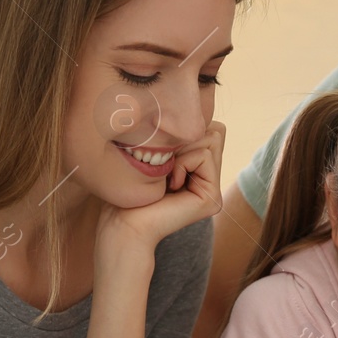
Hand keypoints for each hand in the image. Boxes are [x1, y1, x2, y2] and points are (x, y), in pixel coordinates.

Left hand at [97, 120, 225, 258]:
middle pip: (215, 130)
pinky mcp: (212, 199)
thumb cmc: (129, 186)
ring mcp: (213, 191)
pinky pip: (205, 155)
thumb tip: (198, 115)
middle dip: (185, 139)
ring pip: (212, 138)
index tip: (160, 156)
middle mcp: (210, 180)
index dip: (183, 131)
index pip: (208, 127)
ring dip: (182, 151)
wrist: (122, 222)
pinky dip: (183, 163)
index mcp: (198, 169)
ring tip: (167, 176)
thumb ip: (181, 135)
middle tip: (164, 165)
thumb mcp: (158, 150)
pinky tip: (170, 186)